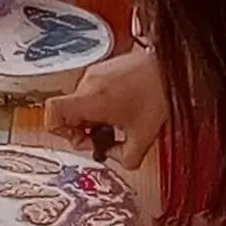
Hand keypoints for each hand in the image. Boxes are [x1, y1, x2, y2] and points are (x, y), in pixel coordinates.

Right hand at [44, 47, 167, 168]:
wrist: (174, 68)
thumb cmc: (159, 94)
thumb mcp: (143, 138)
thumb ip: (123, 157)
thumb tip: (112, 157)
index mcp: (91, 100)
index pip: (52, 112)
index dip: (59, 131)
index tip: (81, 139)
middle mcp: (87, 83)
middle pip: (67, 111)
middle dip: (83, 129)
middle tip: (106, 135)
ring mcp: (94, 72)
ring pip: (80, 101)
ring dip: (93, 116)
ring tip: (119, 120)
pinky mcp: (104, 67)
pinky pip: (91, 90)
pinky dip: (101, 103)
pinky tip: (124, 107)